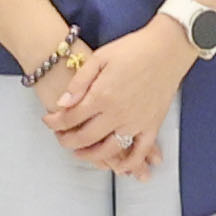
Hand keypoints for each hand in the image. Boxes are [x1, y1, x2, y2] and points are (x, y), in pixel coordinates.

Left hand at [50, 21, 185, 178]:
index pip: (71, 117)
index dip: (55, 122)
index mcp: (102, 95)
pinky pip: (140, 151)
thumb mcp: (100, 57)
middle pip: (85, 137)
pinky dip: (130, 163)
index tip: (48, 121)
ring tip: (80, 152)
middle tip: (60, 137)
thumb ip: (80, 82)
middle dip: (67, 140)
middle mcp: (117, 114)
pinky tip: (120, 168)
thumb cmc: (133, 48)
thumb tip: (62, 104)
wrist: (167, 48)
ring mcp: (135, 122)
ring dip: (91, 155)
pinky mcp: (152, 125)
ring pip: (108, 149)